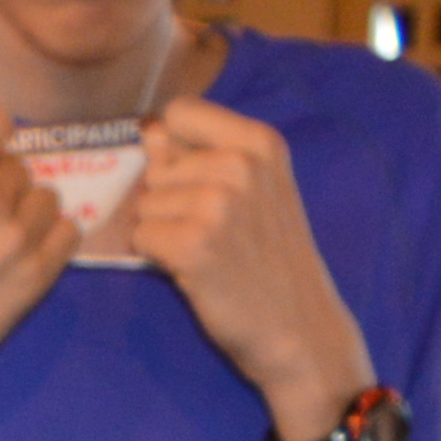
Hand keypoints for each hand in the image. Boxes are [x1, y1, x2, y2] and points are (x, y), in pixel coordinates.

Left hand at [121, 95, 373, 439]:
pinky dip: (156, 258)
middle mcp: (241, 165)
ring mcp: (218, 204)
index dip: (171, 147)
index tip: (191, 178)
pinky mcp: (195, 245)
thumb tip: (148, 130)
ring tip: (205, 251)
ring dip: (162, 231)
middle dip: (168, 200)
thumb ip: (198, 156)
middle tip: (211, 232)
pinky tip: (193, 270)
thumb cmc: (272, 259)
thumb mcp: (253, 192)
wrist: (300, 327)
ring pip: (144, 203)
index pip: (179, 112)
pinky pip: (141, 237)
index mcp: (259, 142)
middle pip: (156, 166)